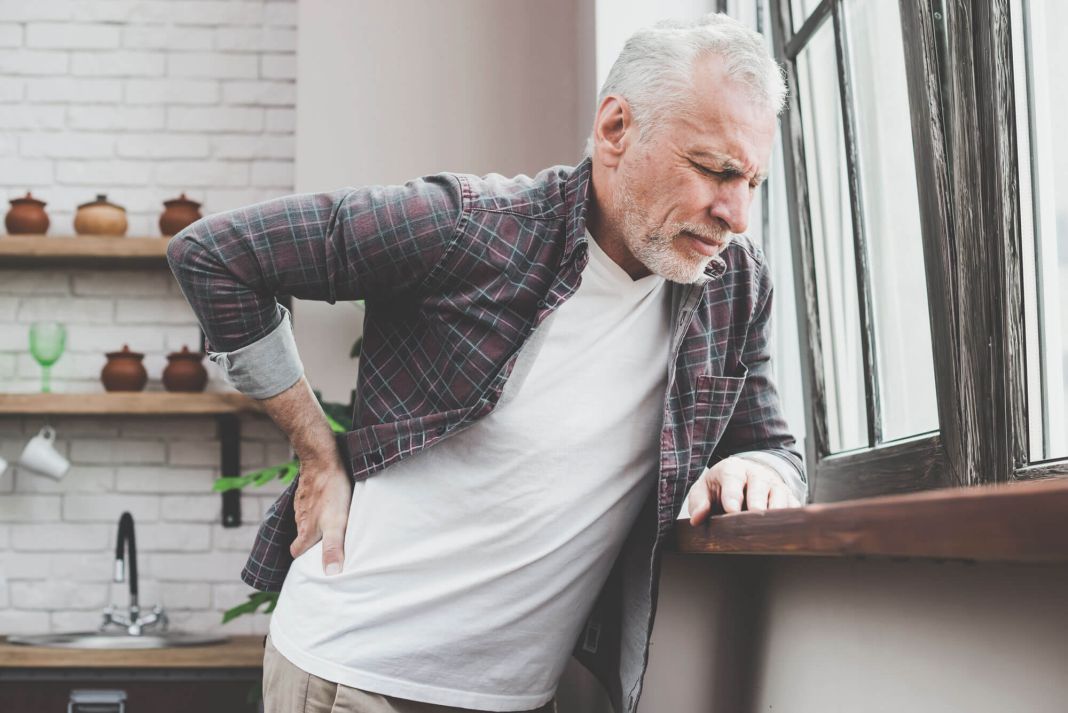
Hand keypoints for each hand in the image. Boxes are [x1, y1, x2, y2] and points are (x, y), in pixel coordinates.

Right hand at [288, 458, 351, 575]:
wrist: (323, 460)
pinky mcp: (306, 490)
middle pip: (301, 536)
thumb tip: (331, 574)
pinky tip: (328, 504)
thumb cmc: (332, 492)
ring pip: (305, 520)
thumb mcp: (336, 524)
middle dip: (310, 543)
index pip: (296, 552)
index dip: (302, 559)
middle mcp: (300, 518)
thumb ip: (333, 548)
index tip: (312, 563)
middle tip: (325, 545)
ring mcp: (301, 503)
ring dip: (314, 524)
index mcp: (305, 530)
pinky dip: (317, 508)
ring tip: (330, 526)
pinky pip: (309, 504)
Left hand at [686, 456, 801, 525]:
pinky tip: (785, 531)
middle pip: (760, 486)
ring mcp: (775, 485)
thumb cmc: (720, 487)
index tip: (731, 509)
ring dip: (776, 511)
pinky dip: (792, 518)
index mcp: (733, 469)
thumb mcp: (703, 490)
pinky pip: (794, 506)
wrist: (743, 477)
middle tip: (753, 516)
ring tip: (769, 529)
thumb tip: (697, 518)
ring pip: (780, 495)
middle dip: (757, 501)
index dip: (732, 494)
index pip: (733, 479)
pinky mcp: (788, 496)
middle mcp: (757, 474)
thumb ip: (698, 502)